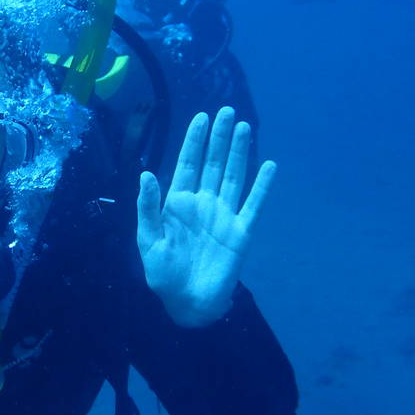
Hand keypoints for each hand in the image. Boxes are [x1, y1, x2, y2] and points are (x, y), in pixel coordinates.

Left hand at [136, 107, 275, 327]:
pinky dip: (262, 186)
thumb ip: (148, 207)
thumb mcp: (148, 240)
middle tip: (227, 111)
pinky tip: (269, 165)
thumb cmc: (163, 274)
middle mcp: (203, 203)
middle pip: (213, 164)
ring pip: (233, 176)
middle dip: (219, 138)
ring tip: (244, 127)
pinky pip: (253, 204)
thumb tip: (145, 173)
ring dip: (239, 152)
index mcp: (177, 204)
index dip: (194, 141)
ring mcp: (223, 215)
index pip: (187, 165)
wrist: (188, 303)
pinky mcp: (241, 231)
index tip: (201, 117)